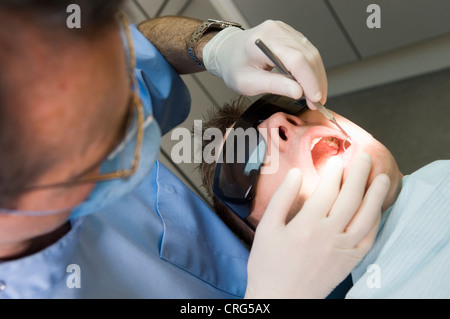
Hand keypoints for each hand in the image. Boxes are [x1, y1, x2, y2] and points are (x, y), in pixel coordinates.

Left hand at [202, 20, 326, 108]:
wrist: (226, 51)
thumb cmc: (233, 66)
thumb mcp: (248, 83)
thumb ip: (274, 86)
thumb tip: (298, 92)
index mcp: (262, 42)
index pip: (295, 59)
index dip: (309, 81)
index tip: (316, 98)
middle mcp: (275, 31)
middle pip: (307, 55)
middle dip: (316, 81)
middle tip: (317, 102)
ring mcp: (283, 30)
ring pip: (311, 53)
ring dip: (317, 76)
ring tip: (316, 95)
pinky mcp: (288, 34)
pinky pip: (307, 50)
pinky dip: (311, 69)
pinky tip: (311, 83)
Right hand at [245, 153, 389, 297]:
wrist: (280, 299)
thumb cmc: (268, 264)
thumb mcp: (266, 228)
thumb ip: (282, 199)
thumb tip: (295, 173)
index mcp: (306, 225)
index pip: (327, 190)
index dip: (334, 171)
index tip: (337, 158)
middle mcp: (329, 235)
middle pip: (351, 198)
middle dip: (359, 174)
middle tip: (364, 157)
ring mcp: (343, 249)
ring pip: (366, 217)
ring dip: (376, 195)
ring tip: (383, 177)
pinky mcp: (350, 262)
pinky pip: (369, 238)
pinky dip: (376, 221)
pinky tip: (377, 209)